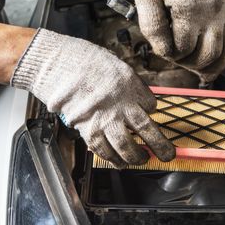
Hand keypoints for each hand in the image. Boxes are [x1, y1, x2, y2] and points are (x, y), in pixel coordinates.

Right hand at [11, 29, 174, 167]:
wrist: (57, 64)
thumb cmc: (86, 61)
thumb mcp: (116, 66)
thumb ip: (129, 85)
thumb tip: (139, 100)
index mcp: (130, 85)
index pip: (151, 104)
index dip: (152, 111)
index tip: (151, 114)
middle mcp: (121, 103)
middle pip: (146, 129)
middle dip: (160, 146)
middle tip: (167, 155)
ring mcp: (104, 118)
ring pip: (125, 145)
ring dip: (135, 157)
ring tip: (142, 160)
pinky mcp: (87, 128)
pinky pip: (102, 149)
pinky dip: (112, 159)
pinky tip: (120, 163)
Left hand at [135, 0, 224, 82]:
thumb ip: (151, 25)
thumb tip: (163, 50)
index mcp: (188, 10)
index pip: (182, 50)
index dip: (173, 57)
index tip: (168, 53)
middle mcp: (212, 12)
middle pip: (207, 55)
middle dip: (194, 66)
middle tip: (186, 65)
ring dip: (218, 66)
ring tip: (208, 74)